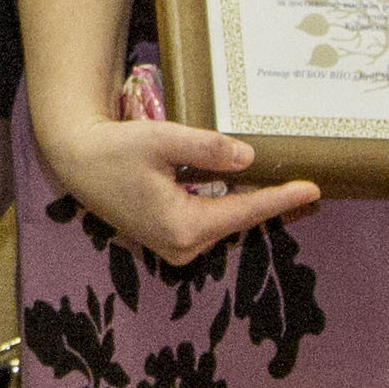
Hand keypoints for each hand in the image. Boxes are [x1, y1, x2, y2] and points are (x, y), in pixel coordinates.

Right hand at [31, 61, 316, 265]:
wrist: (77, 160)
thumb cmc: (115, 149)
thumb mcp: (162, 140)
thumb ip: (206, 148)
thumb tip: (247, 157)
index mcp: (182, 226)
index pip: (243, 211)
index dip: (279, 199)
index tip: (312, 189)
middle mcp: (181, 246)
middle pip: (236, 219)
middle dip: (265, 200)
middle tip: (303, 182)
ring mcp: (174, 247)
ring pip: (223, 220)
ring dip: (244, 200)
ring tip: (278, 181)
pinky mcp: (168, 238)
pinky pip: (208, 220)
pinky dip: (225, 202)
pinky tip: (239, 182)